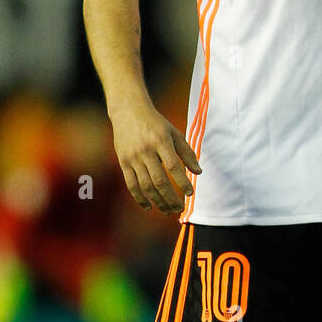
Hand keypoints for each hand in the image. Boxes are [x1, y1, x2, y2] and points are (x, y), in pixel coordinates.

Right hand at [110, 98, 201, 213]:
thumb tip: (198, 173)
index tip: (190, 193)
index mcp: (160, 141)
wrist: (128, 111)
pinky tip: (149, 207)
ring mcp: (132, 157)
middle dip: (171, 198)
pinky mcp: (123, 162)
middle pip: (159, 181)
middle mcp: (145, 150)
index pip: (173, 166)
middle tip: (180, 208)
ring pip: (145, 186)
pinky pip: (131, 185)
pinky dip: (140, 198)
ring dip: (158, 202)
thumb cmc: (156, 123)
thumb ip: (187, 153)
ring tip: (168, 210)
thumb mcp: (174, 133)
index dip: (182, 182)